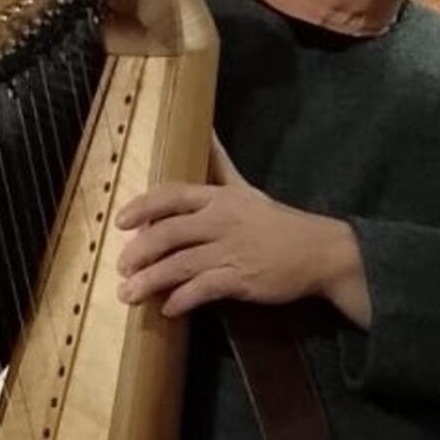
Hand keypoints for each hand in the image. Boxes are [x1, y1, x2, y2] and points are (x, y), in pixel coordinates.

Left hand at [115, 138, 370, 325]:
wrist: (320, 251)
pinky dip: (182, 300)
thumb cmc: (279, 222)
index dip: (142, 208)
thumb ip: (221, 164)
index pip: (172, 196)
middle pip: (168, 233)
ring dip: (150, 281)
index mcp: (219, 198)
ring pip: (180, 264)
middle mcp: (220, 221)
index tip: (119, 222)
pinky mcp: (241, 278)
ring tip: (128, 294)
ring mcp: (230, 250)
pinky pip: (203, 289)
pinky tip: (168, 309)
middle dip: (139, 251)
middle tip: (121, 267)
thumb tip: (208, 130)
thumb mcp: (247, 187)